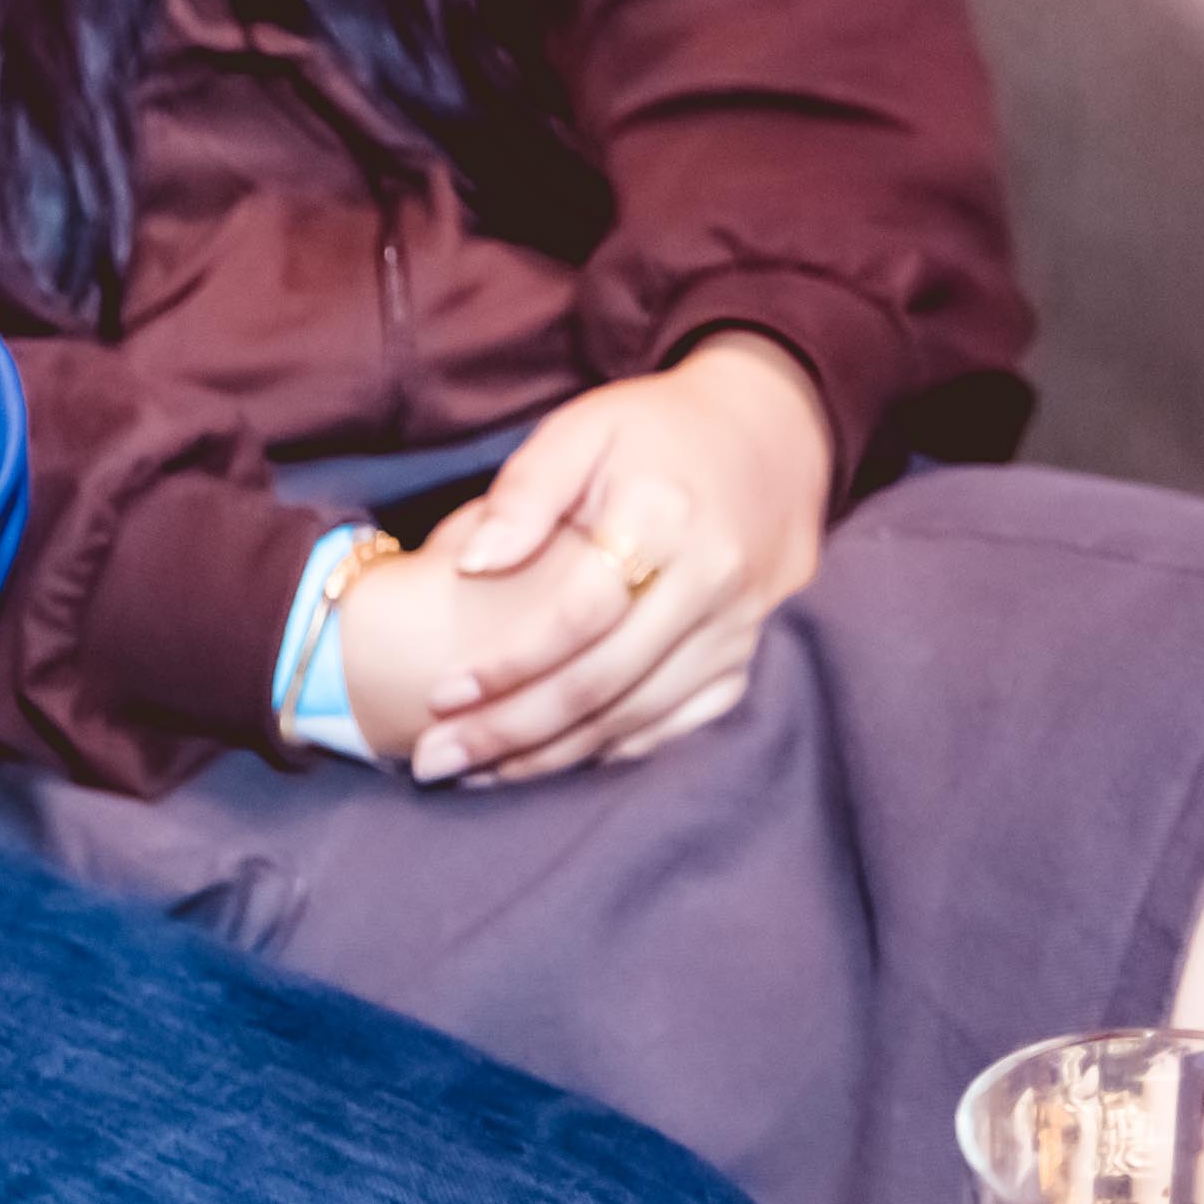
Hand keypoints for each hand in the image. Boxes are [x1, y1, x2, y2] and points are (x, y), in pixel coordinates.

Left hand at [343, 335, 834, 784]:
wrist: (769, 440)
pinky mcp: (745, 654)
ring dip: (553, 755)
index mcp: (664, 518)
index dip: (508, 663)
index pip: (579, 615)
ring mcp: (737, 627)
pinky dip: (614, 750)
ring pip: (638, 715)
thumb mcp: (582, 430)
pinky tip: (555, 763)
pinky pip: (680, 723)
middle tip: (434, 761)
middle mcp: (711, 582)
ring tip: (475, 774)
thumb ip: (525, 493)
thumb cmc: (653, 431)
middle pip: (605, 681)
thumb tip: (473, 564)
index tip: (441, 695)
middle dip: (512, 731)